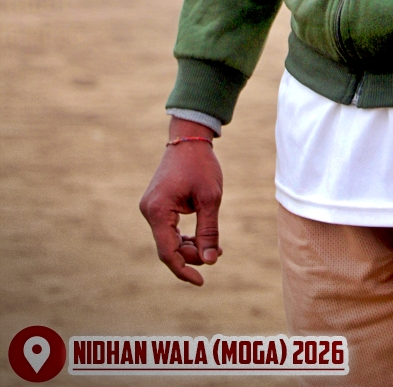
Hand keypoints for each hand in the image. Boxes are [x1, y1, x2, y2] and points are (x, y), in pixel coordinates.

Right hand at [139, 118, 223, 285]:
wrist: (189, 137)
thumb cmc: (201, 165)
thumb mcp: (210, 198)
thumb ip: (209, 231)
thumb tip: (209, 261)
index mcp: (158, 211)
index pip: (168, 252)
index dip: (184, 270)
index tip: (201, 281)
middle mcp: (149, 211)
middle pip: (169, 247)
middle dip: (192, 255)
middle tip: (218, 253)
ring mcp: (151, 208)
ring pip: (169, 240)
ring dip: (190, 247)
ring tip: (215, 248)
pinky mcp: (157, 205)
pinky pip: (169, 229)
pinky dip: (185, 236)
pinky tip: (203, 239)